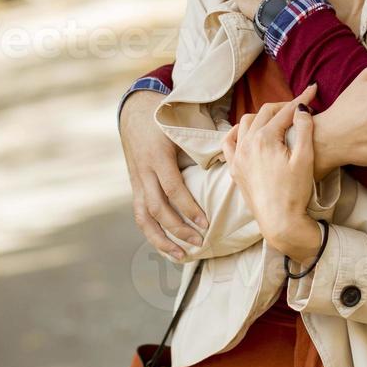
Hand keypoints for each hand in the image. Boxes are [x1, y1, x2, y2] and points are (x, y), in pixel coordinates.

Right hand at [120, 89, 207, 261]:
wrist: (134, 111)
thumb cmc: (164, 117)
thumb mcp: (181, 124)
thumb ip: (201, 141)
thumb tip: (232, 156)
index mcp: (157, 156)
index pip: (173, 188)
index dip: (189, 208)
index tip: (206, 224)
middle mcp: (144, 171)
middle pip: (157, 209)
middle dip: (178, 229)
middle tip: (200, 241)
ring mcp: (137, 181)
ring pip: (144, 218)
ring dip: (161, 240)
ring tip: (181, 255)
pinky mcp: (135, 188)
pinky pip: (141, 216)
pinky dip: (153, 234)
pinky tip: (167, 247)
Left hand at [221, 84, 320, 261]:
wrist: (280, 222)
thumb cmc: (295, 192)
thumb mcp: (305, 159)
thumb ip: (304, 129)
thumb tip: (301, 107)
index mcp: (264, 139)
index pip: (284, 111)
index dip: (301, 99)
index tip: (314, 90)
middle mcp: (247, 144)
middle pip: (264, 112)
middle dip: (282, 106)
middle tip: (298, 108)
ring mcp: (238, 156)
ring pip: (246, 123)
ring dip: (262, 116)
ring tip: (278, 119)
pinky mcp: (234, 168)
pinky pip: (229, 142)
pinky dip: (238, 132)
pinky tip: (247, 132)